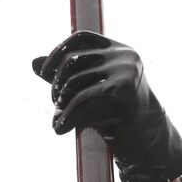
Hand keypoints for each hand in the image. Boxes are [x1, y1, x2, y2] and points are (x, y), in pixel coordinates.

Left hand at [32, 31, 181, 181]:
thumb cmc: (115, 118)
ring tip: (60, 120)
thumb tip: (34, 61)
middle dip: (57, 85)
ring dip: (60, 105)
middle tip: (56, 106)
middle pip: (72, 61)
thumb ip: (64, 77)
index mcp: (118, 50)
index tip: (45, 72)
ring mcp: (126, 70)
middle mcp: (124, 55)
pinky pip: (82, 98)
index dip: (57, 52)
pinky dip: (66, 116)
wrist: (147, 144)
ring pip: (74, 82)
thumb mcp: (88, 92)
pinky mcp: (124, 89)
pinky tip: (59, 129)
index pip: (81, 38)